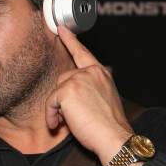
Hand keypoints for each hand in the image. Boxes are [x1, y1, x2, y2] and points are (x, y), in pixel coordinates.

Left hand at [45, 25, 134, 165]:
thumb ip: (91, 90)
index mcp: (101, 73)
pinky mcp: (68, 90)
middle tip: (67, 117)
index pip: (83, 53)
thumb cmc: (110, 127)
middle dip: (61, 98)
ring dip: (56, 108)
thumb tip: (73, 96)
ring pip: (56, 90)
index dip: (71, 41)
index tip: (62, 29)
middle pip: (64, 79)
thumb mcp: (105, 100)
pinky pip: (51, 101)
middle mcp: (91, 72)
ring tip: (64, 122)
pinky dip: (51, 114)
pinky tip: (58, 124)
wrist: (114, 137)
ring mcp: (79, 79)